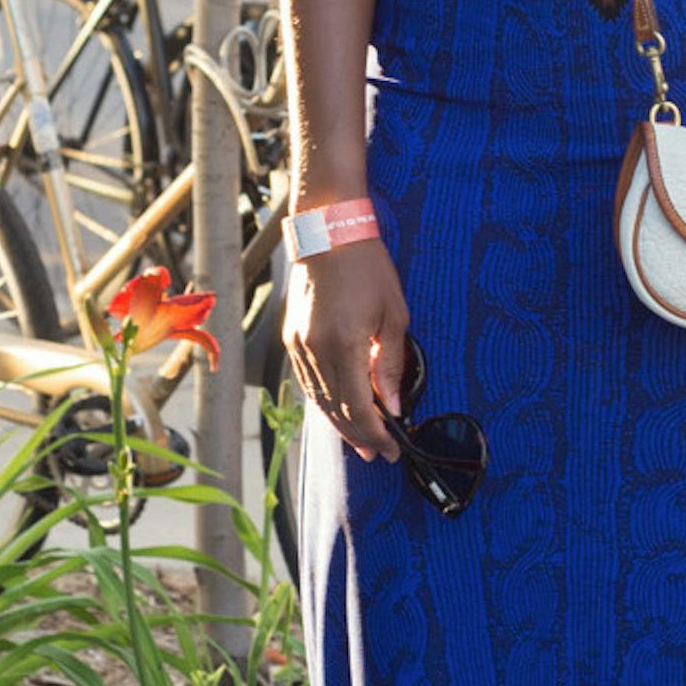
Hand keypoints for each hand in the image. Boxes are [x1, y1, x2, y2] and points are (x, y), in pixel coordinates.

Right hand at [283, 236, 409, 462]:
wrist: (328, 231)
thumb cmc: (367, 267)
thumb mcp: (394, 314)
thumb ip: (391, 364)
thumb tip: (395, 405)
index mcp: (345, 345)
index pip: (359, 407)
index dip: (377, 434)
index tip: (393, 449)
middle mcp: (316, 350)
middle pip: (336, 410)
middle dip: (359, 437)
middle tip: (379, 454)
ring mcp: (298, 345)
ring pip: (318, 400)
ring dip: (340, 424)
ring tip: (361, 441)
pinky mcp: (291, 338)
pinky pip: (307, 382)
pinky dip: (323, 401)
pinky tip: (338, 410)